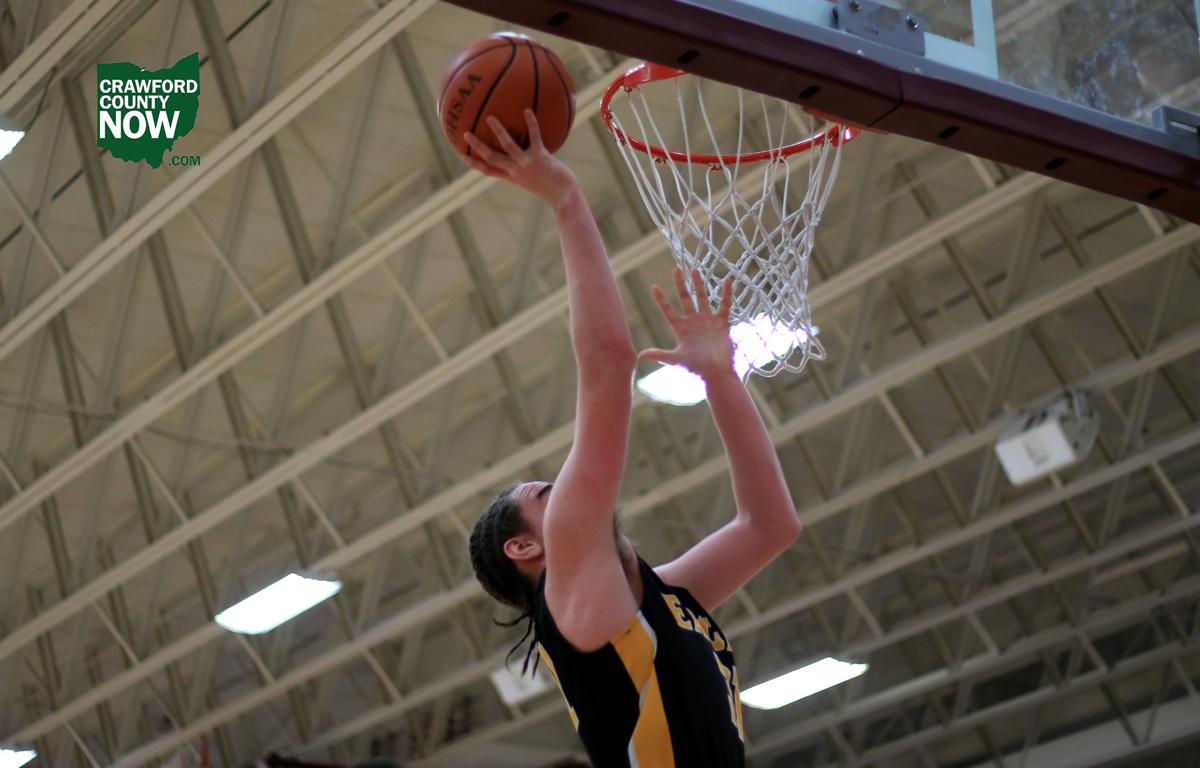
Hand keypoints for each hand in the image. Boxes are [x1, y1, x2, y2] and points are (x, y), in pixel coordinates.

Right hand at [463, 109, 577, 206]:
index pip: (488, 170)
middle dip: (477, 147)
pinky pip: (534, 137)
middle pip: (491, 158)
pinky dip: (531, 124)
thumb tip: (532, 152)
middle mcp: (516, 170)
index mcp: (512, 176)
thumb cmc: (554, 189)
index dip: (474, 163)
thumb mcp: (538, 179)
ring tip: (490, 118)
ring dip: (498, 132)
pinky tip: (527, 110)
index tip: (462, 154)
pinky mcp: (540, 157)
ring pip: (507, 146)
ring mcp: (527, 164)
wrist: (565, 197)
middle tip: (465, 134)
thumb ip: (531, 167)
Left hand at [640, 268, 736, 379]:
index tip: (654, 286)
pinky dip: (727, 294)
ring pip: (703, 298)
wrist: (717, 373)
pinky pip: (724, 305)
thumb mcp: (676, 359)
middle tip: (676, 269)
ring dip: (699, 285)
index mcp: (681, 328)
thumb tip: (639, 356)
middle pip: (685, 299)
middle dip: (681, 285)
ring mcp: (707, 321)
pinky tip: (727, 281)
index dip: (661, 299)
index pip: (668, 310)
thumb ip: (659, 355)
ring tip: (695, 270)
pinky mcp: (721, 324)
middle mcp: (693, 322)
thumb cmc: (696, 368)